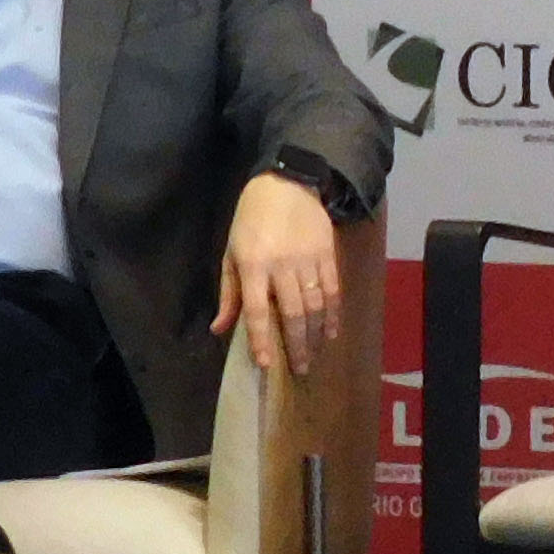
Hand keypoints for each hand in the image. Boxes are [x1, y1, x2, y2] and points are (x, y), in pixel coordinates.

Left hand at [214, 173, 343, 380]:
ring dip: (317, 333)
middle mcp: (282, 265)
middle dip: (297, 345)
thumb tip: (220, 329)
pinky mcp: (328, 253)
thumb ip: (228, 293)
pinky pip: (333, 288)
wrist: (287, 183)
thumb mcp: (231, 253)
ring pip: (316, 304)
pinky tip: (333, 330)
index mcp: (253, 265)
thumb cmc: (251, 220)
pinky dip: (334, 312)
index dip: (261, 339)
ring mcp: (308, 259)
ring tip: (315, 355)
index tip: (266, 364)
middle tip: (300, 370)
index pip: (256, 310)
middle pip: (292, 313)